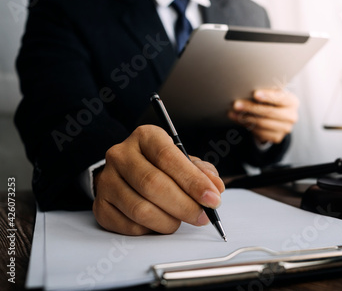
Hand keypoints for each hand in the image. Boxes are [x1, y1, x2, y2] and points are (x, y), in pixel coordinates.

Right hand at [92, 125, 224, 234]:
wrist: (125, 172)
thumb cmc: (160, 166)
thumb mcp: (183, 160)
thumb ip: (202, 172)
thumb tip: (215, 188)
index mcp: (145, 137)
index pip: (169, 157)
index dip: (193, 181)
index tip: (212, 199)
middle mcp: (121, 155)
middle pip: (153, 185)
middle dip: (184, 205)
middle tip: (203, 216)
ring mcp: (107, 181)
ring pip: (141, 209)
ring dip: (169, 221)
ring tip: (180, 220)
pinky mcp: (101, 206)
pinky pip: (129, 226)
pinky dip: (151, 230)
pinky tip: (160, 222)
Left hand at [228, 89, 298, 143]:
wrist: (277, 118)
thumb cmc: (272, 101)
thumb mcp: (272, 94)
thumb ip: (265, 92)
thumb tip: (245, 89)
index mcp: (292, 102)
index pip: (281, 98)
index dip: (268, 96)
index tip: (255, 94)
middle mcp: (292, 116)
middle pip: (269, 112)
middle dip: (251, 107)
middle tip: (236, 104)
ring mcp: (285, 129)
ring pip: (262, 123)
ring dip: (245, 118)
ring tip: (233, 112)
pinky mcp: (277, 138)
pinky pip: (259, 132)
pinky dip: (246, 125)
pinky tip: (237, 119)